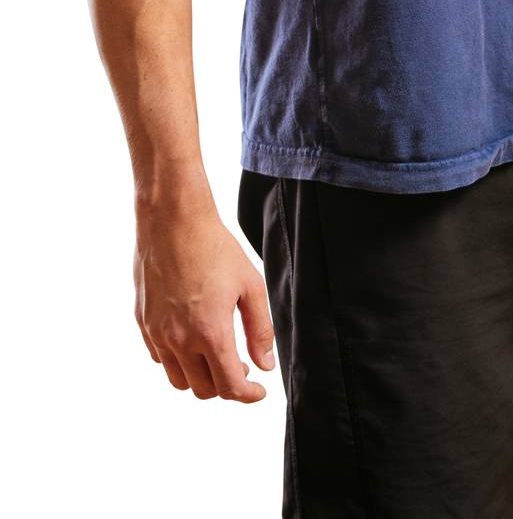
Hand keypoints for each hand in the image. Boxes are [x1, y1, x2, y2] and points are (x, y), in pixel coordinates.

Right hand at [133, 203, 275, 401]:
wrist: (174, 221)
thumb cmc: (216, 248)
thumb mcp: (250, 286)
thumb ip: (259, 330)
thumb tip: (265, 365)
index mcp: (210, 332)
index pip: (229, 386)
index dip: (248, 395)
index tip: (259, 392)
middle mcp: (180, 340)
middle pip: (203, 390)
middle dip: (226, 386)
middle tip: (242, 366)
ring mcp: (157, 333)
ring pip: (179, 380)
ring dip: (201, 378)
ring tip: (218, 356)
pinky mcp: (143, 323)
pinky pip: (160, 359)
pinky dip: (178, 361)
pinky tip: (193, 340)